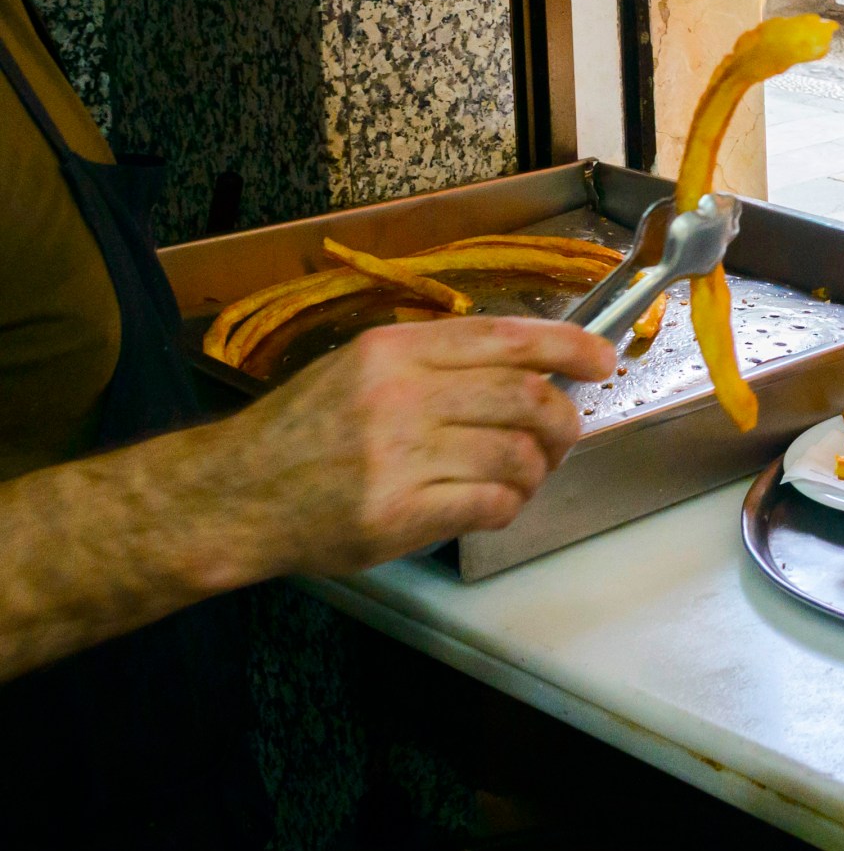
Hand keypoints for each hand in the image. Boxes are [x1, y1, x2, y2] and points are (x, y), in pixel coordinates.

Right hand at [195, 315, 616, 579]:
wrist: (231, 497)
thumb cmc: (304, 431)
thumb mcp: (362, 368)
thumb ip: (438, 361)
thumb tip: (531, 365)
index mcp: (397, 349)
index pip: (506, 336)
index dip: (568, 346)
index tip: (604, 359)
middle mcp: (401, 394)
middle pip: (526, 397)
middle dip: (562, 420)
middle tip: (564, 436)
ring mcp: (398, 456)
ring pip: (517, 454)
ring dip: (537, 469)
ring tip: (525, 476)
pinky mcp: (396, 514)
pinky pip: (490, 504)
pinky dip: (509, 506)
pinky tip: (495, 504)